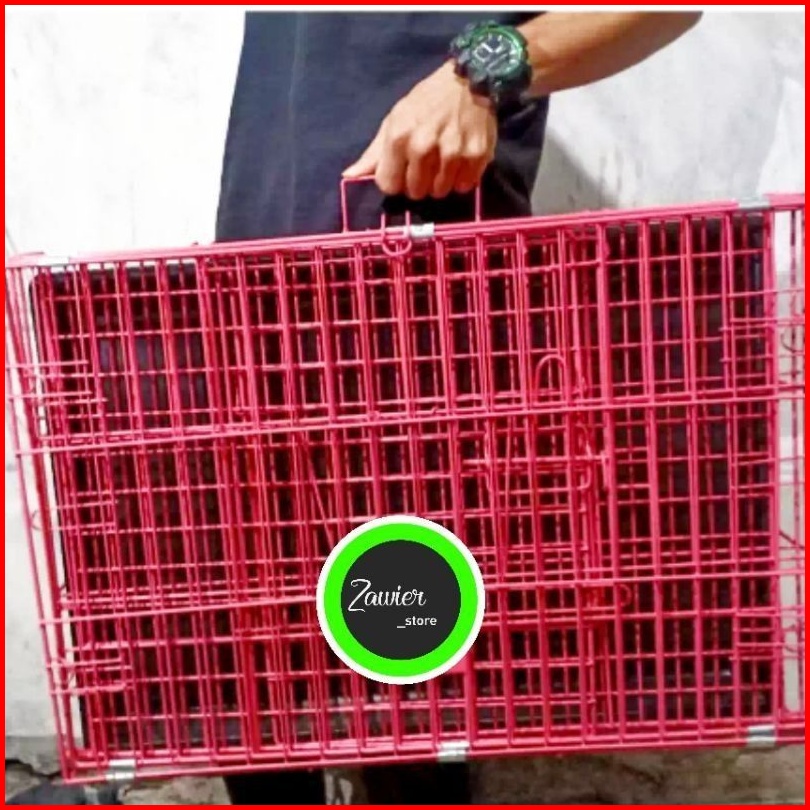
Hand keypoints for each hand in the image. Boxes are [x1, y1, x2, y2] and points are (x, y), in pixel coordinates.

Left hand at [343, 62, 496, 199]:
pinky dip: (461, 179)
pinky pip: (463, 186)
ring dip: (440, 182)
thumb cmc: (427, 101)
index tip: (402, 169)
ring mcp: (452, 153)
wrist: (470, 79)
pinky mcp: (476, 157)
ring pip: (439, 192)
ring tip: (443, 162)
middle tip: (425, 164)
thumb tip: (349, 176)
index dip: (394, 180)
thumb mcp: (395, 119)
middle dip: (417, 183)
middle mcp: (424, 147)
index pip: (389, 186)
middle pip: (415, 192)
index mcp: (399, 137)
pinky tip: (460, 162)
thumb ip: (374, 153)